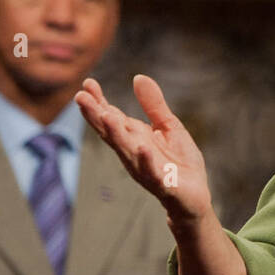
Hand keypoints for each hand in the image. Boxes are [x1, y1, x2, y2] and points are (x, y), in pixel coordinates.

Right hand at [75, 75, 212, 226]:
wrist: (194, 196)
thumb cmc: (178, 161)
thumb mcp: (168, 126)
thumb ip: (153, 105)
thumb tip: (138, 77)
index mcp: (134, 137)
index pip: (111, 117)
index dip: (99, 102)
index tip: (87, 83)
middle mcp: (133, 152)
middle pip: (111, 132)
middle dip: (96, 116)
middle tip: (80, 97)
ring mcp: (145, 168)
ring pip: (126, 151)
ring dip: (116, 134)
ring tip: (106, 116)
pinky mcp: (163, 182)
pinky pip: (153, 171)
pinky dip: (146, 160)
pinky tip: (142, 147)